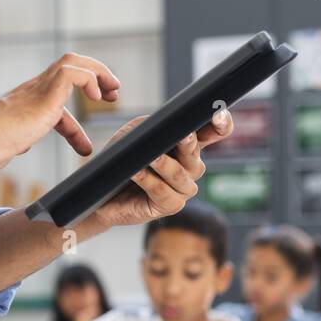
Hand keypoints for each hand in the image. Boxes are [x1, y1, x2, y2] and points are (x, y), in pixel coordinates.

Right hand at [0, 53, 119, 173]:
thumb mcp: (4, 147)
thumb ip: (14, 143)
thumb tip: (20, 145)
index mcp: (24, 105)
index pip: (55, 103)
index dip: (75, 125)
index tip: (84, 146)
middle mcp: (31, 92)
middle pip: (67, 67)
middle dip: (95, 76)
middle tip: (112, 95)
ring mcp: (36, 91)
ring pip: (72, 62)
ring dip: (98, 73)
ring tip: (111, 92)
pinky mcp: (43, 96)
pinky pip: (72, 73)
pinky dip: (89, 79)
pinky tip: (96, 98)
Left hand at [92, 108, 233, 230]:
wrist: (100, 188)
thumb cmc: (120, 158)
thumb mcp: (134, 134)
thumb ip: (153, 125)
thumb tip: (167, 124)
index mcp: (188, 146)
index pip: (214, 132)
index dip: (221, 124)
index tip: (217, 114)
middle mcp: (191, 168)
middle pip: (195, 155)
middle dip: (189, 144)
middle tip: (183, 135)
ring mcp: (182, 189)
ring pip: (180, 175)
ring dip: (165, 165)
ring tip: (151, 157)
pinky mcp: (169, 206)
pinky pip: (163, 193)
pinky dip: (149, 181)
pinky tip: (137, 173)